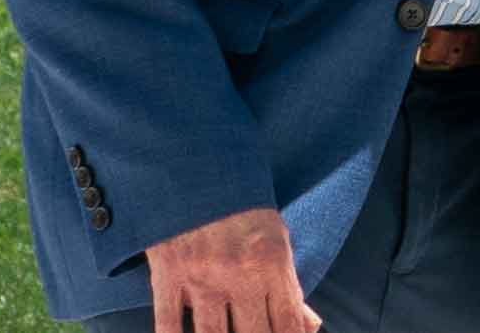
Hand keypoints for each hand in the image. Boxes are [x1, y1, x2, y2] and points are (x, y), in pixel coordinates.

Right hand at [142, 207, 315, 332]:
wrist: (193, 163)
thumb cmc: (240, 205)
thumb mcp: (276, 237)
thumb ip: (290, 286)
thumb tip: (311, 325)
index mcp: (271, 263)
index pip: (287, 324)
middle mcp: (238, 273)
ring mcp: (201, 276)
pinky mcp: (168, 273)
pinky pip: (168, 323)